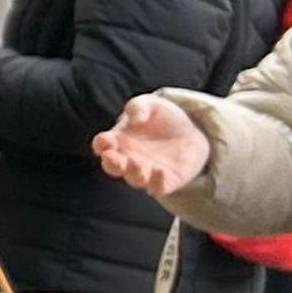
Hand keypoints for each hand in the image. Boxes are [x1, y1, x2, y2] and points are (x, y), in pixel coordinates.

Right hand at [91, 96, 211, 196]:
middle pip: (113, 167)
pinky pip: (158, 188)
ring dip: (133, 174)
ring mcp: (146, 172)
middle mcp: (128, 159)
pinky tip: (160, 172)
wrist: (190, 131)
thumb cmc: (161, 117)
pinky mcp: (166, 181)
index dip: (101, 144)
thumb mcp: (150, 104)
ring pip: (134, 179)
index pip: (102, 145)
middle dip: (111, 164)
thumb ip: (138, 107)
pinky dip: (157, 184)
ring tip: (138, 165)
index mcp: (118, 140)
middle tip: (112, 157)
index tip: (106, 140)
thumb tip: (135, 118)